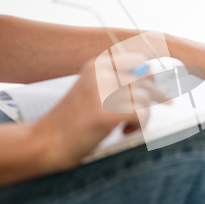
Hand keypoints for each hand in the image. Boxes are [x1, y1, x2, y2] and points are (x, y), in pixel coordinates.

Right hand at [33, 54, 168, 168]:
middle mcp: (100, 73)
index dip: (152, 77)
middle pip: (146, 79)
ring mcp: (102, 91)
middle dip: (154, 97)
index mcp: (96, 65)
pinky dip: (139, 126)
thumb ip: (118, 83)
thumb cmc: (73, 121)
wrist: (45, 142)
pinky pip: (142, 114)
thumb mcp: (93, 91)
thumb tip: (155, 84)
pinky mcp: (106, 112)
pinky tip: (125, 132)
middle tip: (146, 113)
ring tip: (125, 127)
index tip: (159, 91)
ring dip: (142, 117)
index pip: (139, 60)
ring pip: (145, 99)